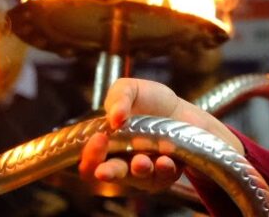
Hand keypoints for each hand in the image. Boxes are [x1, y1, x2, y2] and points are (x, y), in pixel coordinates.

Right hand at [78, 78, 241, 192]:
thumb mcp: (129, 89)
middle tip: (104, 169)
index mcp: (106, 144)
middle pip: (109, 175)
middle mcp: (122, 161)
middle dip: (107, 172)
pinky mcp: (166, 173)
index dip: (89, 155)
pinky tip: (164, 160)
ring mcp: (143, 170)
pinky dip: (163, 170)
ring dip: (138, 170)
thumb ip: (118, 97)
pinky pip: (163, 177)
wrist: (179, 109)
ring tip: (141, 161)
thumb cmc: (148, 101)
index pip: (89, 160)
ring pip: (137, 179)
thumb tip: (114, 117)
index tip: (99, 139)